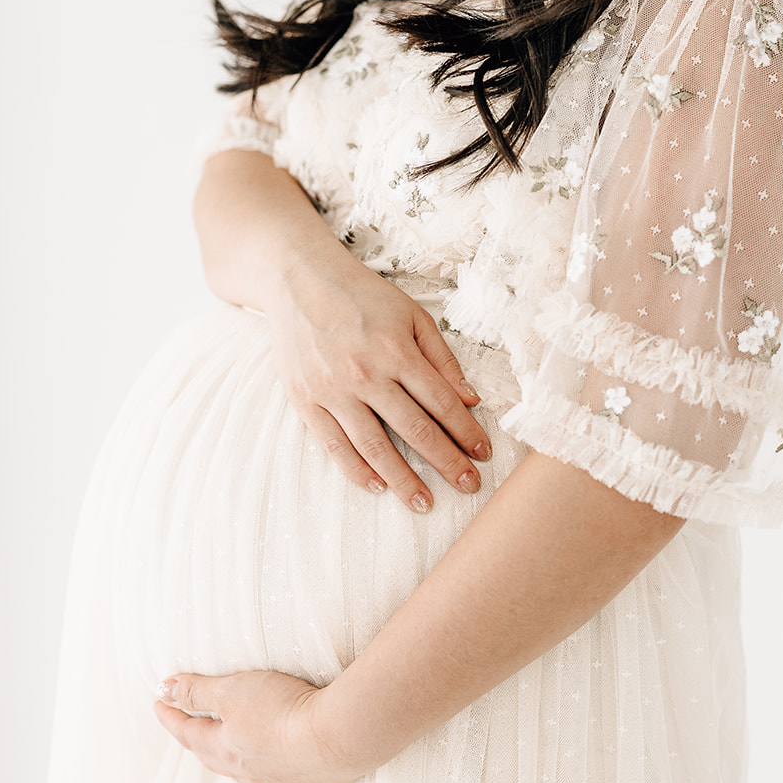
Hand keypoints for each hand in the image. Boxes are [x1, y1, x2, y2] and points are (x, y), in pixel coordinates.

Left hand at [154, 670, 357, 782]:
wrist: (338, 738)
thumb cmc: (283, 710)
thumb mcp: (234, 690)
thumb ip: (198, 691)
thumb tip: (164, 691)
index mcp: (224, 748)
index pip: (189, 732)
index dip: (172, 716)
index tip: (158, 704)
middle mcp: (245, 771)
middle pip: (211, 755)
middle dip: (196, 739)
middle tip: (185, 726)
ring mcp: (275, 780)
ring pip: (241, 770)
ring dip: (227, 756)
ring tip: (223, 747)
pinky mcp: (303, 782)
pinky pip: (270, 778)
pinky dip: (260, 767)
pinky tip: (267, 765)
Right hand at [267, 247, 491, 512]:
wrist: (299, 280)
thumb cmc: (363, 295)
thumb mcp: (411, 315)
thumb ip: (441, 358)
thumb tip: (471, 399)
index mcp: (396, 349)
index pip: (440, 402)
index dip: (466, 431)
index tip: (483, 454)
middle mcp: (366, 373)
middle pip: (414, 429)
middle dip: (446, 462)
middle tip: (468, 487)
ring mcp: (333, 389)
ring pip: (374, 446)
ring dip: (402, 479)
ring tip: (424, 503)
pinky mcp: (305, 398)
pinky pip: (333, 444)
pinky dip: (356, 469)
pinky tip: (377, 485)